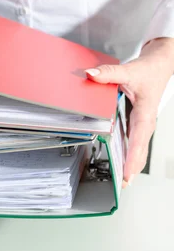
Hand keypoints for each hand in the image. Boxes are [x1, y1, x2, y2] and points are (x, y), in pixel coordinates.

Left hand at [85, 37, 173, 187]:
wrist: (159, 65)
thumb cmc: (148, 71)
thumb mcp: (128, 71)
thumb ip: (108, 73)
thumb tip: (91, 74)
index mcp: (145, 113)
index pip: (139, 138)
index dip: (133, 156)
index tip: (128, 171)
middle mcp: (145, 122)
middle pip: (140, 149)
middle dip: (132, 167)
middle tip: (123, 184)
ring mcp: (143, 124)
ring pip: (138, 148)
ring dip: (131, 164)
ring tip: (123, 181)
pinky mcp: (138, 123)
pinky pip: (135, 142)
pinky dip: (129, 154)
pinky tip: (123, 164)